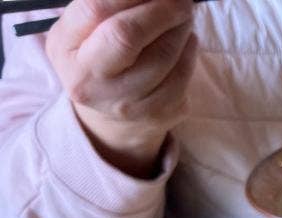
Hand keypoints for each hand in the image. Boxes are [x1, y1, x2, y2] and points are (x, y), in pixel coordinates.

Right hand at [45, 0, 197, 177]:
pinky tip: (186, 41)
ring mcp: (123, 102)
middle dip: (160, 10)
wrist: (111, 116)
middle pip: (127, 34)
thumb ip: (108, 7)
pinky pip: (181, 77)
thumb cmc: (100, 59)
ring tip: (183, 16)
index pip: (95, 9)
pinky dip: (189, 52)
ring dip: (180, 29)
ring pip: (162, 56)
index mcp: (66, 48)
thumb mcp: (86, 31)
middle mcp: (89, 79)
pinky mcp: (155, 114)